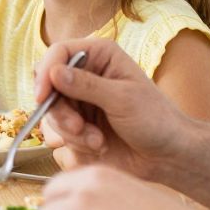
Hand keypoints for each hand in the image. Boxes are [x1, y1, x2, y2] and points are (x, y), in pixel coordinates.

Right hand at [32, 38, 198, 180]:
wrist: (167, 156)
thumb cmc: (156, 120)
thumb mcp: (123, 99)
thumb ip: (86, 85)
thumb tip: (53, 73)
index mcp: (100, 56)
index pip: (58, 53)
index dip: (45, 73)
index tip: (42, 97)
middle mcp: (86, 76)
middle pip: (48, 86)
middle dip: (60, 111)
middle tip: (78, 127)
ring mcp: (80, 103)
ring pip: (51, 114)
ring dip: (70, 132)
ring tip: (96, 141)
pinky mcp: (77, 127)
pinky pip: (59, 134)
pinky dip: (75, 144)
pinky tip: (97, 147)